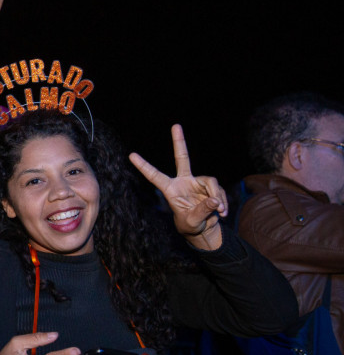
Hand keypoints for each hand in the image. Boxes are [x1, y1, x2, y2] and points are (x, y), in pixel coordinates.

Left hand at [129, 124, 226, 250]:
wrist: (203, 229)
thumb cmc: (191, 225)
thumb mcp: (193, 221)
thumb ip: (202, 210)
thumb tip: (214, 200)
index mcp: (170, 189)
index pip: (154, 176)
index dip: (144, 166)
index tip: (131, 155)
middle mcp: (183, 182)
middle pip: (181, 158)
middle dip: (179, 142)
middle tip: (175, 125)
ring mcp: (197, 183)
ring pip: (210, 182)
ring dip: (217, 197)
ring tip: (219, 211)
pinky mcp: (210, 187)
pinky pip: (218, 190)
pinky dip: (222, 202)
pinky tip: (222, 213)